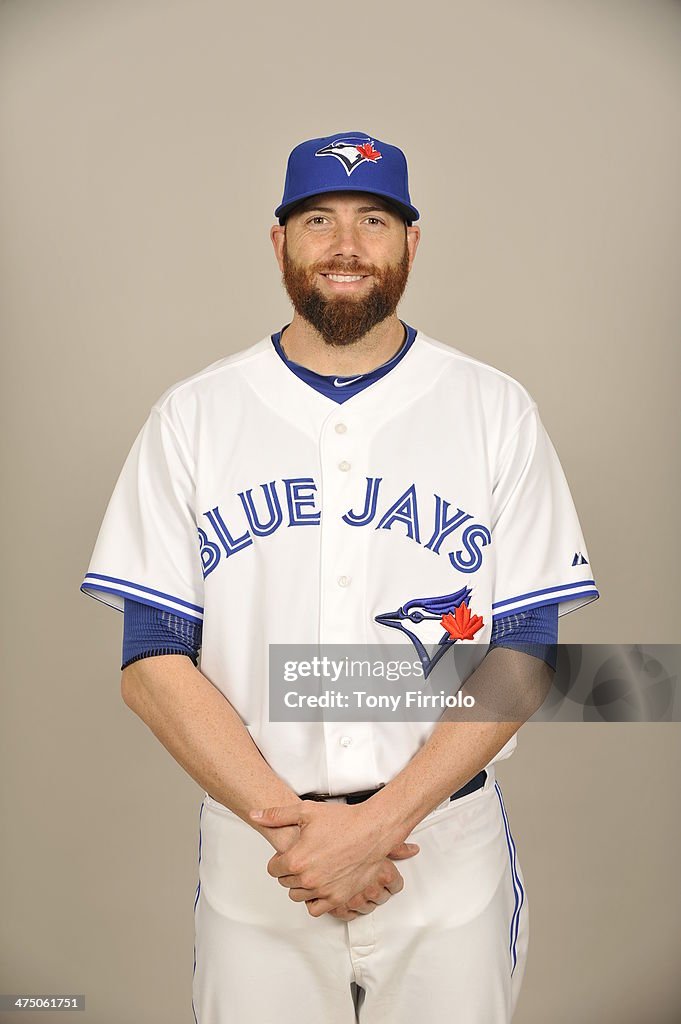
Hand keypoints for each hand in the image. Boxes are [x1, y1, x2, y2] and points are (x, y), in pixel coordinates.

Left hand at [249, 799, 418, 915]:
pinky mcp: (339, 898)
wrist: (371, 831)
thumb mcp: (305, 811)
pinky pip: (316, 909)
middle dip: (289, 872)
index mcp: (296, 860)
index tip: (288, 855)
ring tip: (310, 871)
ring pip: (299, 897)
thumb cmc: (342, 820)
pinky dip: (314, 900)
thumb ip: (276, 815)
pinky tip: (319, 886)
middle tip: (302, 859)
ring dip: (300, 886)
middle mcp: (308, 879)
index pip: (273, 870)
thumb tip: (255, 815)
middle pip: (285, 883)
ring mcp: (324, 891)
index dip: (279, 860)